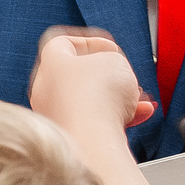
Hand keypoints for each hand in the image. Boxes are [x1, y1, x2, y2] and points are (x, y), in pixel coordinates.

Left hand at [29, 29, 156, 136]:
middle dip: (107, 74)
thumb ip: (111, 58)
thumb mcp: (115, 60)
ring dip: (115, 97)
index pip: (62, 43)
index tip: (111, 49)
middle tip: (124, 75)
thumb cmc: (98, 98)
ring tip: (137, 97)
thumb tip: (110, 69)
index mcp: (50, 64)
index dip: (91, 42)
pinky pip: (92, 122)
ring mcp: (54, 115)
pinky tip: (139, 114)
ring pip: (88, 101)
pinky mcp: (67, 137)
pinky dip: (115, 117)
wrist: (92, 141)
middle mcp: (44, 90)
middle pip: (77, 75)